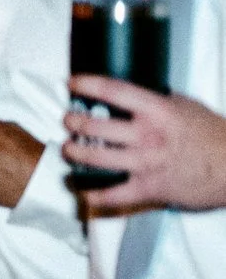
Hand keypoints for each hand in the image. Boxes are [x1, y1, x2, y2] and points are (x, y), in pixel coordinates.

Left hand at [64, 77, 225, 213]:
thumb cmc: (216, 136)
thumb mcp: (188, 107)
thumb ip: (161, 101)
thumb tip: (140, 94)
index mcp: (158, 111)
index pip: (115, 91)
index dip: (89, 84)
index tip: (73, 83)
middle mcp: (147, 135)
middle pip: (96, 126)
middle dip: (75, 122)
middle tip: (69, 120)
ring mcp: (145, 163)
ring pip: (96, 158)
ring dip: (75, 153)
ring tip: (68, 149)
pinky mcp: (148, 188)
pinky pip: (113, 195)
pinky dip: (95, 196)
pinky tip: (85, 193)